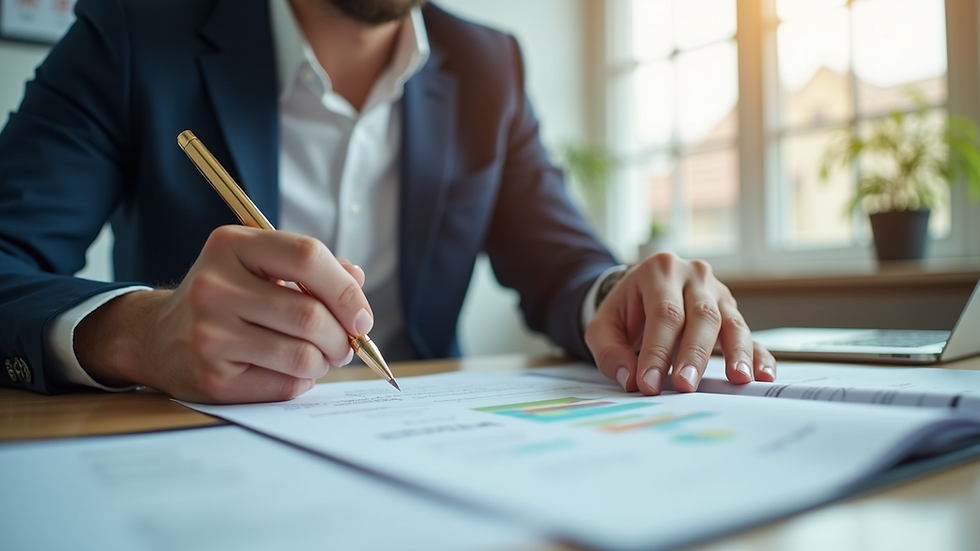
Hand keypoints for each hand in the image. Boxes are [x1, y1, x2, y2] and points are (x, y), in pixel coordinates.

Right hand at [75, 226, 371, 402]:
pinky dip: (302, 381)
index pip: (307, 256)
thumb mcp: (259, 265)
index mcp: (232, 245)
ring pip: (302, 356)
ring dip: (325, 361)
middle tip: (346, 343)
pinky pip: (284, 385)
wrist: (157, 337)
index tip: (362, 315)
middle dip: (342, 336)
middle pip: (310, 315)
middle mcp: (214, 286)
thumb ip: (310, 267)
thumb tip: (356, 280)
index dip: (346, 290)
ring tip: (320, 357)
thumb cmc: (226, 297)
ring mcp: (209, 334)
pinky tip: (290, 371)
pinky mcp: (211, 377)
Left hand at [584, 253, 775, 394]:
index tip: (649, 383)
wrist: (643, 290)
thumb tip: (631, 380)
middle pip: (701, 315)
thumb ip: (610, 352)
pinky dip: (758, 356)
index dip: (657, 351)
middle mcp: (693, 276)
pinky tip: (762, 375)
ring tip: (738, 379)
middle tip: (686, 385)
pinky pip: (749, 333)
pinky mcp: (732, 312)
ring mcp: (717, 292)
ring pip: (731, 322)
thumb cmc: (625, 311)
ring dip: (736, 353)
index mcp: (659, 271)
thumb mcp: (603, 327)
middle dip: (693, 354)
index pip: (663, 314)